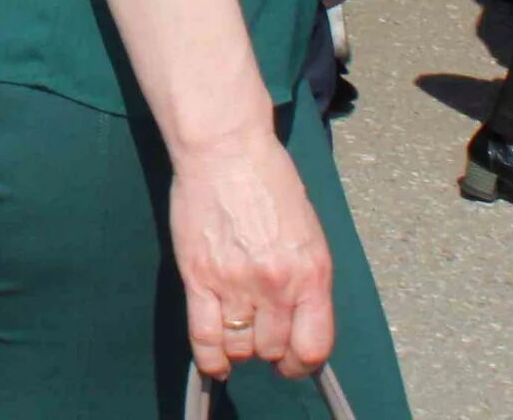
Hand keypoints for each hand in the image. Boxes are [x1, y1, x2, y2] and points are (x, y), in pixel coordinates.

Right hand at [171, 129, 334, 382]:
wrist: (225, 149)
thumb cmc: (267, 180)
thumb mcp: (308, 233)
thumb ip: (306, 280)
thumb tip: (299, 319)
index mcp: (311, 274)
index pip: (313, 347)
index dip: (303, 364)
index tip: (295, 361)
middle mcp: (276, 286)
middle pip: (274, 349)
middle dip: (271, 350)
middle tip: (264, 337)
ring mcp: (235, 284)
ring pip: (241, 347)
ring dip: (241, 348)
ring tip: (239, 333)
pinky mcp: (199, 277)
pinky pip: (204, 337)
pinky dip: (210, 358)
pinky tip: (216, 361)